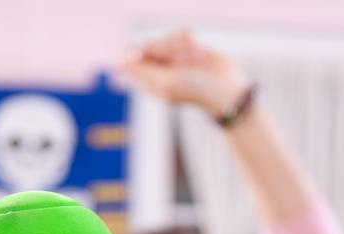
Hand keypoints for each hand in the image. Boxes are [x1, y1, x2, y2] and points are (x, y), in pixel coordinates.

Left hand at [120, 31, 250, 116]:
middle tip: (176, 62)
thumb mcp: (164, 81)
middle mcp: (160, 68)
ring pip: (165, 38)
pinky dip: (188, 42)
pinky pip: (180, 34)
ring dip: (178, 46)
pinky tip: (198, 54)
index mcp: (150, 80)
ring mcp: (175, 57)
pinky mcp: (189, 47)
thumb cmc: (194, 89)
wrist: (225, 87)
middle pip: (148, 45)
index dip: (136, 53)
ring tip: (191, 60)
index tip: (145, 54)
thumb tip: (118, 61)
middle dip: (162, 49)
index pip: (131, 60)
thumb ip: (140, 70)